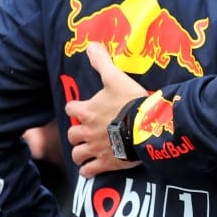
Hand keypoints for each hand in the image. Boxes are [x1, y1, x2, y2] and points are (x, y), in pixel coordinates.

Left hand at [65, 43, 142, 177]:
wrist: (146, 126)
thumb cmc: (130, 101)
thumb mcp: (116, 77)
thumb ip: (102, 62)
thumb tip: (91, 45)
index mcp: (87, 111)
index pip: (71, 108)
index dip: (75, 108)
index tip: (82, 108)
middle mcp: (87, 131)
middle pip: (72, 134)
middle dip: (77, 133)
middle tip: (86, 130)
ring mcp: (96, 149)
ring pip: (77, 154)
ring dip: (80, 153)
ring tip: (86, 151)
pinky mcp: (106, 163)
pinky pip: (89, 171)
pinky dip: (88, 170)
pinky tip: (92, 167)